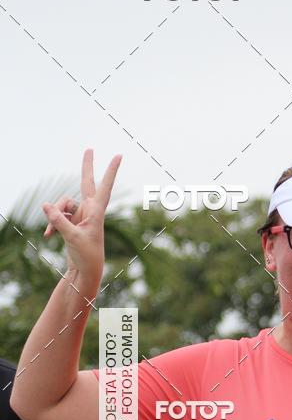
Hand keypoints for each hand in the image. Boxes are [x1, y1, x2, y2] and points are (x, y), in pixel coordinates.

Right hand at [42, 149, 120, 282]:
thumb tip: (46, 205)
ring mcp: (80, 215)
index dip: (110, 171)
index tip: (118, 156)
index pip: (104, 186)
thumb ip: (59, 220)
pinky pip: (57, 214)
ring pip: (62, 203)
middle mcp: (89, 210)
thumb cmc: (86, 255)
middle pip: (86, 182)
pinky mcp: (71, 221)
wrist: (85, 270)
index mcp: (96, 212)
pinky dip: (52, 223)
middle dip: (87, 167)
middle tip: (90, 149)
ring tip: (51, 231)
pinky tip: (48, 235)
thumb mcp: (72, 237)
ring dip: (54, 215)